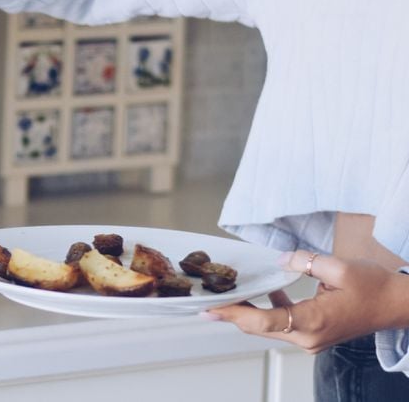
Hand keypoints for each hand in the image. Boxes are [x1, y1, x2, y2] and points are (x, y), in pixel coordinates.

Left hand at [207, 250, 408, 353]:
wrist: (398, 305)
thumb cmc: (374, 288)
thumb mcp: (341, 268)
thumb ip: (305, 261)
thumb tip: (281, 260)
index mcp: (313, 322)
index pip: (262, 321)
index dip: (233, 314)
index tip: (210, 308)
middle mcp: (308, 337)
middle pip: (259, 327)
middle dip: (233, 313)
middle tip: (207, 300)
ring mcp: (311, 338)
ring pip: (269, 327)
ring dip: (249, 312)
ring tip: (227, 295)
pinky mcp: (314, 334)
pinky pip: (283, 323)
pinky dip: (269, 310)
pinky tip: (264, 291)